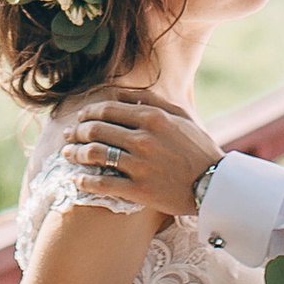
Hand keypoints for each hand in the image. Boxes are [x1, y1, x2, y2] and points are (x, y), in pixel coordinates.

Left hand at [65, 93, 220, 214]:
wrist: (215, 185)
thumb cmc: (198, 148)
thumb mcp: (180, 115)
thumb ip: (151, 100)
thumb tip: (120, 92)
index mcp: (153, 118)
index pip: (108, 109)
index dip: (88, 113)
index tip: (80, 118)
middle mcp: (143, 139)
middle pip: (96, 130)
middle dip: (76, 131)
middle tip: (68, 135)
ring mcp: (140, 165)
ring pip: (95, 154)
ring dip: (75, 153)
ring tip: (67, 154)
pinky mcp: (139, 190)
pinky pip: (103, 184)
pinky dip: (85, 181)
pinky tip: (78, 180)